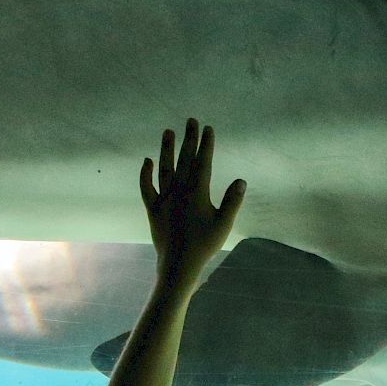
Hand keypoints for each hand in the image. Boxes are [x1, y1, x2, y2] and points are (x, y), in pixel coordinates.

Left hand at [140, 118, 245, 279]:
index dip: (206, 144)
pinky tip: (147, 161)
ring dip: (166, 149)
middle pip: (184, 160)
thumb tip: (241, 180)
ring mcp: (164, 199)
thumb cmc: (204, 245)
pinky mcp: (153, 209)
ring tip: (168, 132)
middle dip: (188, 139)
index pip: (203, 162)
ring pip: (165, 168)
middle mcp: (179, 191)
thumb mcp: (224, 224)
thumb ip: (232, 201)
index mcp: (197, 193)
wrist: (178, 264)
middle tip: (190, 121)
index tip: (208, 129)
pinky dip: (146, 174)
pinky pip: (147, 188)